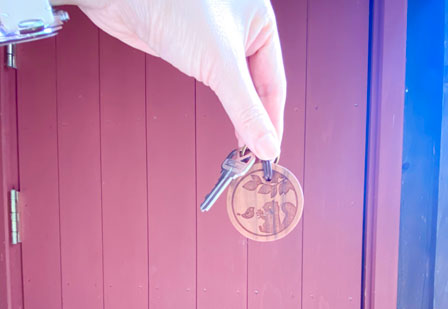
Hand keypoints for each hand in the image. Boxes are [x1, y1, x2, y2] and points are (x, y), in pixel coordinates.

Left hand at [77, 0, 285, 159]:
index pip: (275, 84)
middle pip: (259, 87)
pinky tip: (227, 120)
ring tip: (242, 146)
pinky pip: (217, 81)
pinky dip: (224, 104)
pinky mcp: (194, 47)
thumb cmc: (172, 5)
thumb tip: (266, 145)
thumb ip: (245, 108)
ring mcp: (218, 38)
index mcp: (261, 22)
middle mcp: (243, 29)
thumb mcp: (220, 63)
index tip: (270, 153)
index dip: (272, 122)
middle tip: (255, 155)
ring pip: (238, 86)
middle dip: (257, 122)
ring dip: (241, 116)